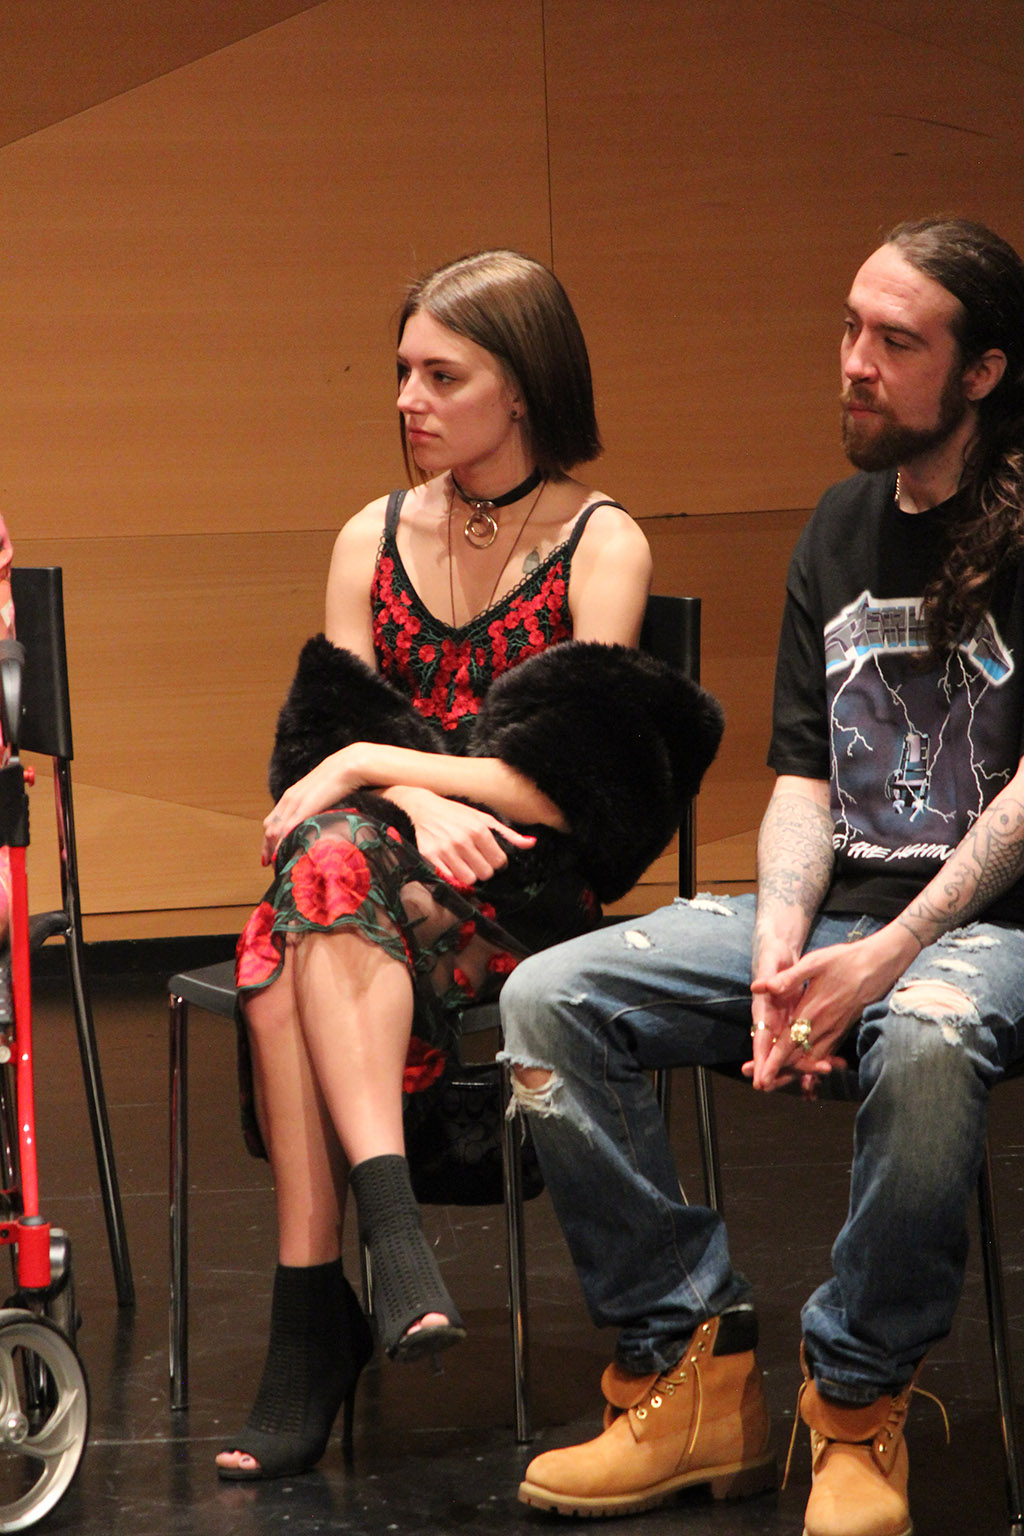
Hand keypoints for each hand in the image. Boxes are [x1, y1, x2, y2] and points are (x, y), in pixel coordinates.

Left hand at [261, 746, 365, 863]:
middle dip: (267, 846)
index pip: (273, 819)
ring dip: (273, 848)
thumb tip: (322, 820)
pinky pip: (287, 828)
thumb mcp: (326, 793)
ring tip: (277, 864)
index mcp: (294, 794)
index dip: (269, 838)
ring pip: (274, 830)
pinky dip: (282, 843)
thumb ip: (320, 806)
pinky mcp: (304, 806)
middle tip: (269, 864)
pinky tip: (283, 855)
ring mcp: (295, 802)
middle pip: (269, 826)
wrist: (351, 764)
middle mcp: (290, 797)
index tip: (270, 853)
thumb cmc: (345, 778)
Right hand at [384, 786, 535, 885]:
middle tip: (477, 861)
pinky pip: (450, 879)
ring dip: (469, 876)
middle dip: (484, 870)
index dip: (497, 862)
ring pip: (469, 880)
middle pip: (486, 873)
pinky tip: (453, 867)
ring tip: (465, 865)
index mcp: (479, 829)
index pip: (500, 862)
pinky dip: (454, 877)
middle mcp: (463, 840)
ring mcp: (445, 850)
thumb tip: (531, 844)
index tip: (490, 858)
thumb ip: (508, 834)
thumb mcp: (484, 818)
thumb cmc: (456, 813)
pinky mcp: (430, 857)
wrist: (424, 807)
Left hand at [744, 927, 909, 1093]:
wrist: (879, 965)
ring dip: (794, 1071)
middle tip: (762, 1085)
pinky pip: (826, 1053)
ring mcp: (836, 1030)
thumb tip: (758, 987)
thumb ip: (786, 978)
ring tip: (776, 1081)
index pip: (788, 1043)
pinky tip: (805, 1071)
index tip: (761, 1077)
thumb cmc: (844, 960)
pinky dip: (813, 1065)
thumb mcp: (813, 962)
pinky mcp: (843, 1031)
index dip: (773, 1061)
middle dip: (779, 1072)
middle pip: (799, 1057)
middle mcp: (824, 1026)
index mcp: (812, 1010)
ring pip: (813, 1059)